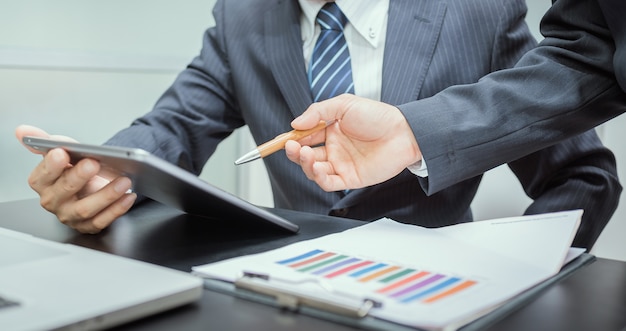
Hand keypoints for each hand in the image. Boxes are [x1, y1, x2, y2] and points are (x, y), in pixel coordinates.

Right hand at [15, 125, 135, 232]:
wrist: (91, 185)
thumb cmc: (74, 169)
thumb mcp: (63, 152)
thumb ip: (46, 141)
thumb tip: (23, 130)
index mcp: (42, 183)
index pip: (42, 176)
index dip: (51, 166)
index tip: (61, 152)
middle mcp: (54, 202)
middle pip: (64, 192)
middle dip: (79, 177)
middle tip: (94, 163)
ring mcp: (71, 216)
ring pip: (86, 209)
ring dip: (106, 194)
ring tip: (123, 180)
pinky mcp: (89, 226)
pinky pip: (103, 220)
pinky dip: (118, 208)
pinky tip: (128, 196)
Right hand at [285, 94, 421, 191]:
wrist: (404, 133)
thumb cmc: (379, 116)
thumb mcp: (344, 105)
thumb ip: (318, 112)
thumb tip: (295, 124)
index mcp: (331, 130)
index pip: (304, 136)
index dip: (290, 139)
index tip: (279, 140)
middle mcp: (334, 148)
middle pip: (304, 155)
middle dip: (293, 152)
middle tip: (291, 146)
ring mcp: (341, 163)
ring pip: (313, 169)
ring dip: (304, 163)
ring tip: (304, 153)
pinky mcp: (350, 178)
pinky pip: (328, 182)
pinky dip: (317, 177)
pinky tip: (315, 167)